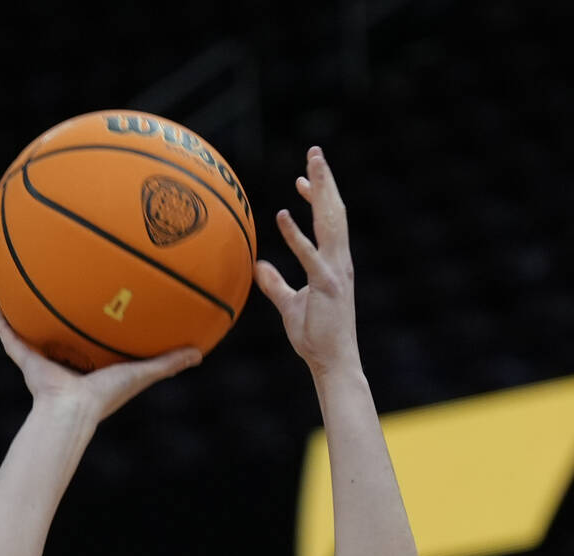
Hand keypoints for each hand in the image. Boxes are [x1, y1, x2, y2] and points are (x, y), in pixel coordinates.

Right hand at [0, 312, 201, 424]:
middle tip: (66, 297)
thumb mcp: (142, 373)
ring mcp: (46, 363)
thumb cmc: (107, 395)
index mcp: (94, 368)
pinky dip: (5, 330)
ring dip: (31, 322)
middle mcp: (69, 365)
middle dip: (64, 323)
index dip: (101, 331)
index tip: (105, 311)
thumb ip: (168, 364)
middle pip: (66, 340)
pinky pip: (14, 342)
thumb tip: (199, 353)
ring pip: (37, 339)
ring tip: (25, 297)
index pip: (99, 346)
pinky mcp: (28, 363)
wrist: (72, 409)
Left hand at [255, 147, 359, 378]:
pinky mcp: (326, 286)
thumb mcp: (290, 306)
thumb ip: (275, 284)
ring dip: (320, 193)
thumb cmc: (315, 337)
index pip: (327, 222)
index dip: (317, 198)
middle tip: (315, 152)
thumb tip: (259, 266)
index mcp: (333, 263)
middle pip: (333, 212)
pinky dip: (296, 235)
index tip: (303, 179)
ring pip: (330, 224)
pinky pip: (309, 256)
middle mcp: (339, 261)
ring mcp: (335, 272)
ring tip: (309, 167)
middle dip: (325, 181)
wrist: (333, 361)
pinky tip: (283, 216)